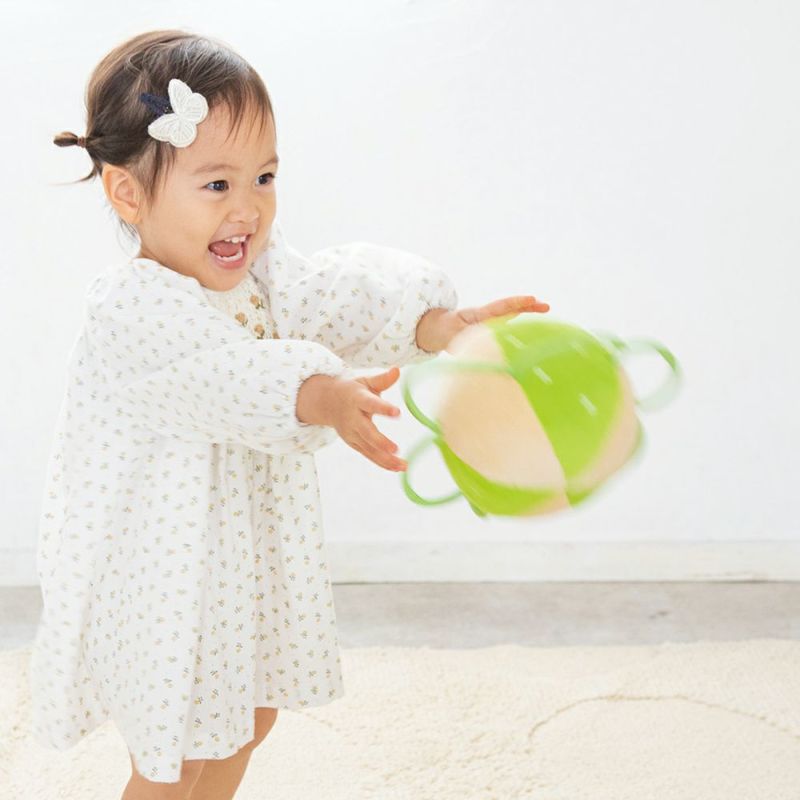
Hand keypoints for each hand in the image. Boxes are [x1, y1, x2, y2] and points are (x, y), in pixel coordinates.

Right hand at [328, 367, 407, 471]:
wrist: (327, 403)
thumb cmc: (353, 390)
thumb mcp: (365, 381)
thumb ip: (382, 379)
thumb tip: (398, 370)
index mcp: (357, 400)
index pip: (370, 404)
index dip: (383, 408)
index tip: (397, 413)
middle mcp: (353, 418)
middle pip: (366, 432)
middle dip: (380, 442)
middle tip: (395, 449)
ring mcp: (352, 433)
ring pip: (369, 448)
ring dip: (385, 458)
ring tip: (403, 465)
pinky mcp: (354, 443)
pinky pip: (369, 455)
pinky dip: (382, 463)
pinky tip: (397, 468)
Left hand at [415, 295, 549, 353]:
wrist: (436, 330)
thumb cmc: (444, 332)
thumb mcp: (450, 337)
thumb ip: (461, 340)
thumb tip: (472, 347)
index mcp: (477, 316)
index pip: (499, 308)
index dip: (515, 303)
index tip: (531, 299)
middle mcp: (486, 317)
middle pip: (509, 309)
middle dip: (527, 306)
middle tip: (546, 306)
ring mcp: (489, 322)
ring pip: (510, 315)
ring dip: (526, 313)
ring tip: (545, 309)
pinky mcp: (489, 330)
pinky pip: (507, 326)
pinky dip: (519, 326)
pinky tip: (532, 329)